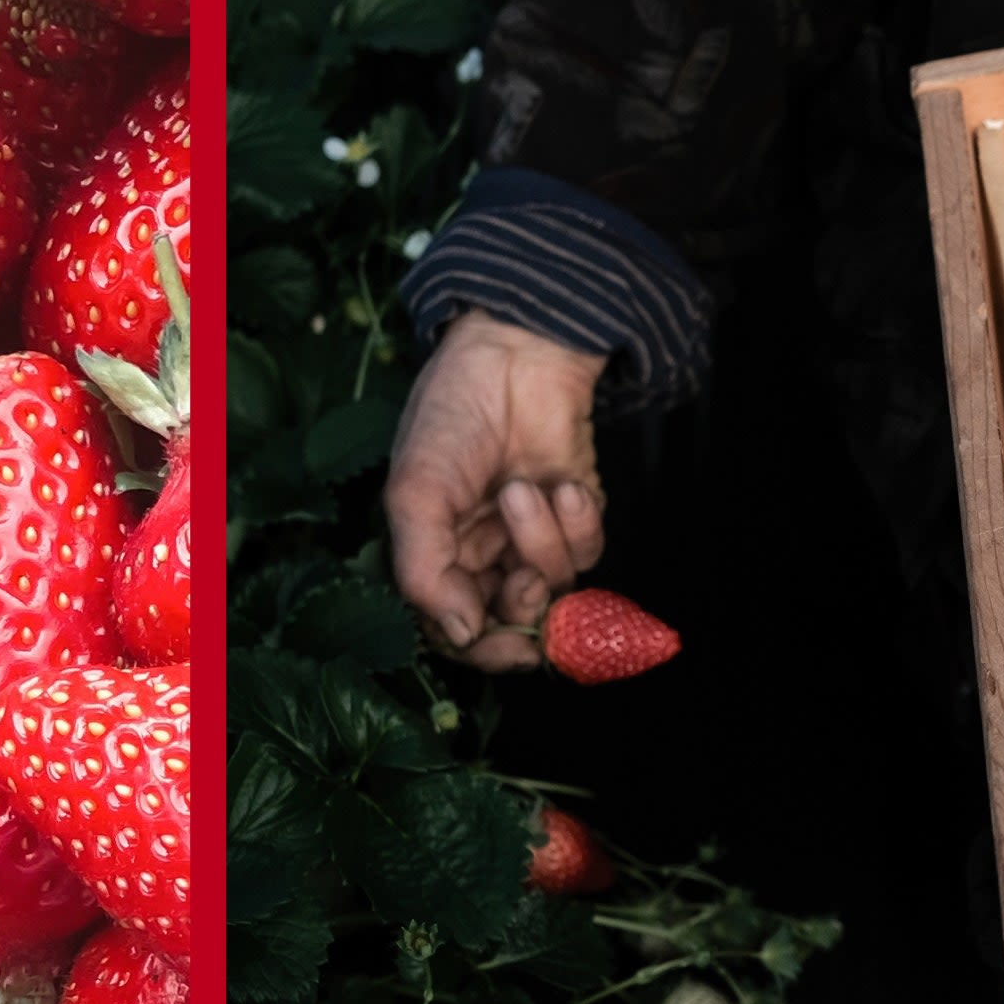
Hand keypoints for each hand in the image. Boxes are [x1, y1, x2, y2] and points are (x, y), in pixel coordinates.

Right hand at [384, 312, 609, 669]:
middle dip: (522, 612)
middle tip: (522, 580)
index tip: (500, 645)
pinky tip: (565, 485)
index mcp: (436, 556)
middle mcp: (485, 556)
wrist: (514, 354)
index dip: (481, 650)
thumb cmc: (452, 415)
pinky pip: (589, 550)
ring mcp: (533, 537)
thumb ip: (425, 570)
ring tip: (525, 489)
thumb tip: (458, 634)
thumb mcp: (415, 492)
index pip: (456, 631)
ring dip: (543, 544)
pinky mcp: (577, 517)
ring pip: (554, 586)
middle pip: (512, 625)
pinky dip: (579, 522)